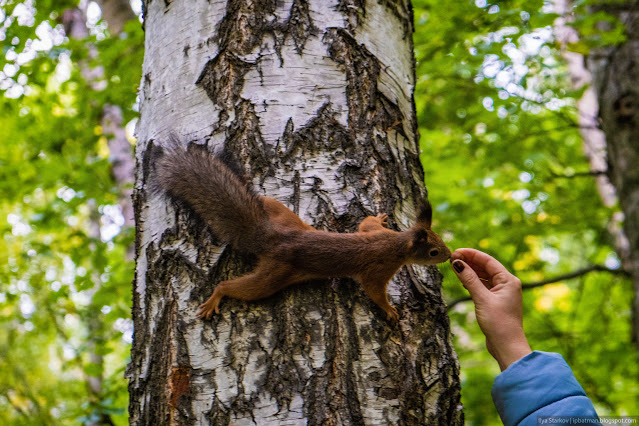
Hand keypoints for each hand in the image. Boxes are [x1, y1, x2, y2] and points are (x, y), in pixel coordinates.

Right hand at [451, 248, 531, 370]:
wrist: (507, 346)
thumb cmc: (498, 323)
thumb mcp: (481, 298)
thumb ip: (469, 279)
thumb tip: (457, 262)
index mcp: (508, 280)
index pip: (488, 260)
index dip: (471, 254)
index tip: (456, 251)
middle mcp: (507, 284)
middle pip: (486, 267)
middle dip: (469, 261)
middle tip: (452, 258)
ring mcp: (501, 293)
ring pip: (484, 276)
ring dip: (470, 271)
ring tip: (455, 267)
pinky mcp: (495, 301)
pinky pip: (483, 286)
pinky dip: (473, 282)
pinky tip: (463, 280)